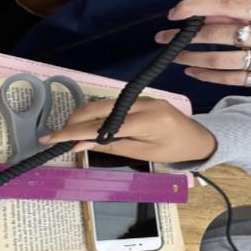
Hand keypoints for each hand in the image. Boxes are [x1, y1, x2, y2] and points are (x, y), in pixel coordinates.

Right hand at [38, 97, 216, 162]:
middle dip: (73, 121)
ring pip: (101, 103)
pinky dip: (96, 115)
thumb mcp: (142, 154)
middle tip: (57, 136)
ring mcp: (140, 97)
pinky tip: (88, 126)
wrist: (199, 137)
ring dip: (82, 117)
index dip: (73, 132)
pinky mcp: (139, 97)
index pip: (101, 126)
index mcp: (146, 120)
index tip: (50, 138)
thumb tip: (78, 145)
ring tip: (69, 134)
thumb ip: (110, 146)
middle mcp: (141, 102)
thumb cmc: (174, 151)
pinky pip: (111, 104)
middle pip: (97, 107)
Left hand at [155, 0, 250, 90]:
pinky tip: (193, 71)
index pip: (230, 6)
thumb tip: (209, 15)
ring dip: (193, 58)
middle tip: (164, 38)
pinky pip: (235, 79)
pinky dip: (210, 75)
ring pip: (225, 61)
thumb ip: (247, 15)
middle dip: (188, 37)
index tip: (175, 13)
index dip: (200, 8)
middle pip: (223, 35)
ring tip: (174, 57)